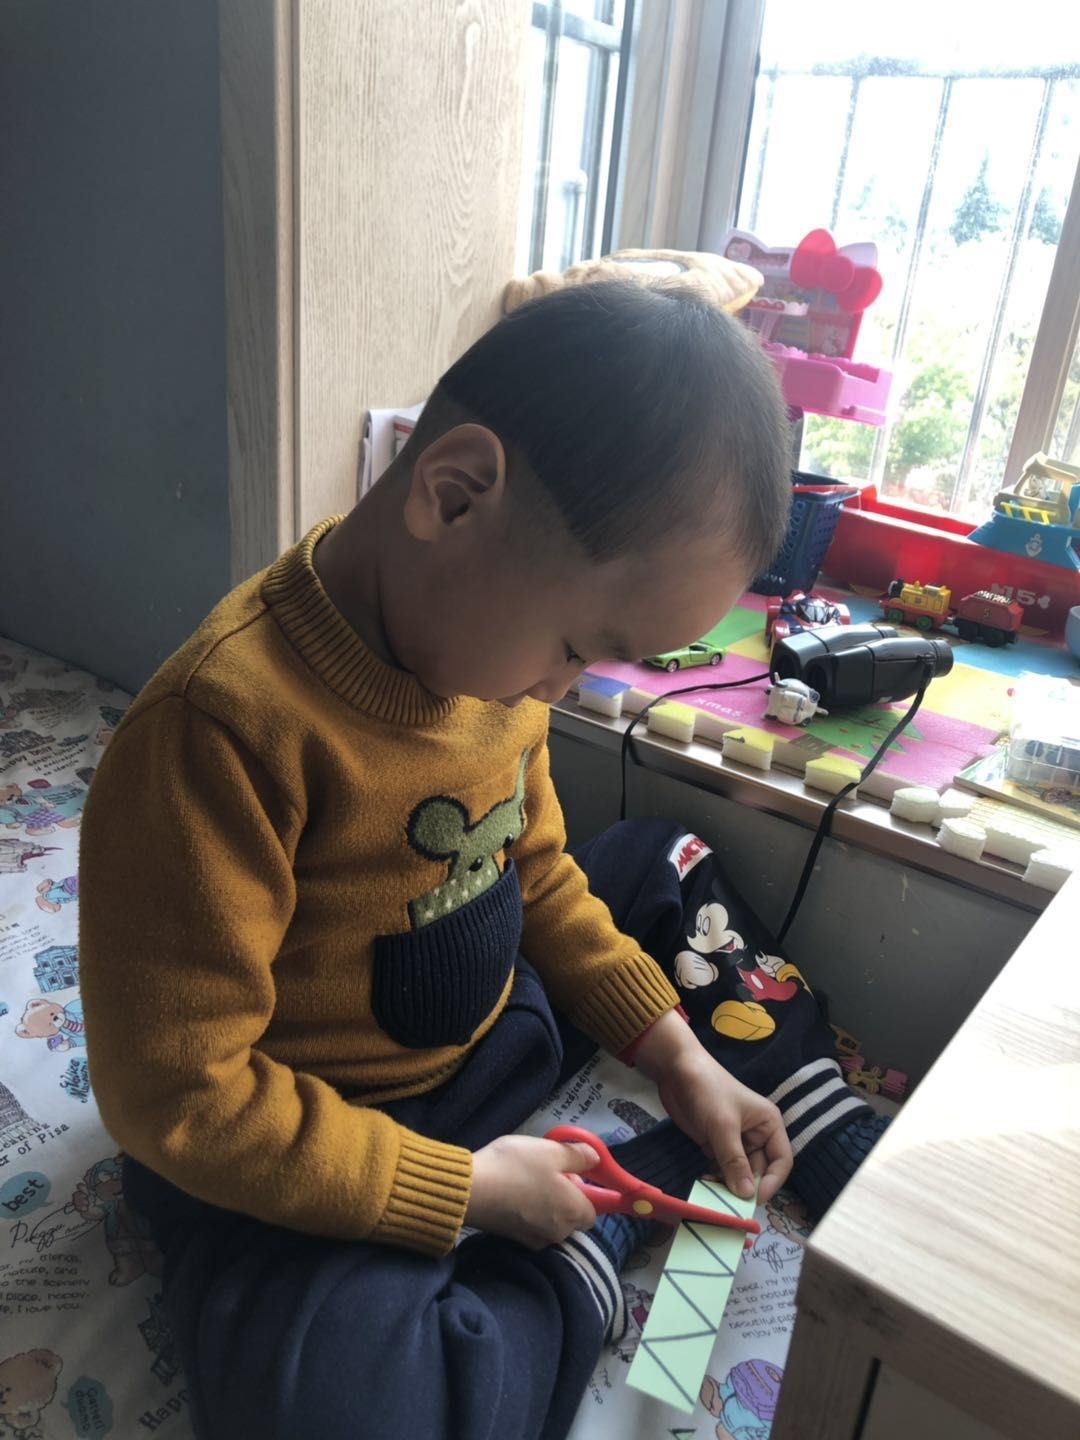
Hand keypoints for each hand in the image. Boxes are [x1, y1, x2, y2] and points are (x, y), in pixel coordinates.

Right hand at [464, 1135, 598, 1247]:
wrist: (471, 1190)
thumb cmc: (517, 1167)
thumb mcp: (551, 1150)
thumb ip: (579, 1155)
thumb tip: (596, 1159)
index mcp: (573, 1212)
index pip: (592, 1213)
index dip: (584, 1193)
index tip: (570, 1174)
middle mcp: (558, 1233)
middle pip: (570, 1218)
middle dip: (564, 1198)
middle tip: (546, 1172)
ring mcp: (534, 1240)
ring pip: (550, 1222)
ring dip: (544, 1205)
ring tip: (526, 1180)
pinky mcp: (513, 1239)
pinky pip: (530, 1226)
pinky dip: (526, 1212)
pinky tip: (512, 1193)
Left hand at [635, 1012, 791, 1203]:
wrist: (676, 1070)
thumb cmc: (707, 1091)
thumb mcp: (723, 1126)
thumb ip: (735, 1161)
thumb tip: (747, 1196)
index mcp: (769, 1125)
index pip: (782, 1161)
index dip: (772, 1183)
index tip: (754, 1200)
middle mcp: (757, 1135)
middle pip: (760, 1171)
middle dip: (747, 1188)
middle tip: (730, 1205)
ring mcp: (736, 1141)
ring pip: (740, 1174)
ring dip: (730, 1186)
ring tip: (714, 1193)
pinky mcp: (716, 1145)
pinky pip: (723, 1170)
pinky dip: (717, 1179)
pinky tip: (705, 1183)